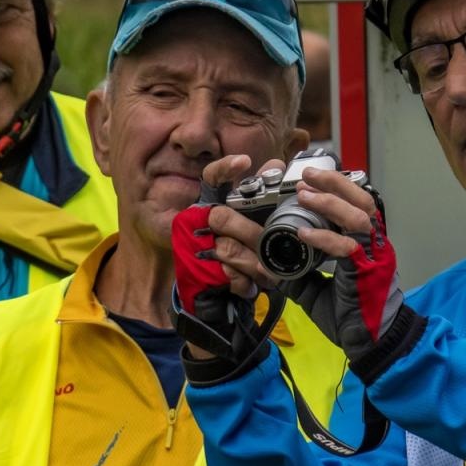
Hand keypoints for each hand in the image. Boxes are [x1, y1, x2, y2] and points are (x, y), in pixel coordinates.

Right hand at [171, 155, 277, 364]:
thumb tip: (276, 164)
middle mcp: (193, 222)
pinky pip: (225, 274)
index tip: (244, 162)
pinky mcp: (193, 271)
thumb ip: (258, 198)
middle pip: (223, 217)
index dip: (225, 169)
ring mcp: (190, 247)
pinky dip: (243, 283)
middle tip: (272, 244)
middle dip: (252, 234)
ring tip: (269, 274)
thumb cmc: (233, 259)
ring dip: (253, 264)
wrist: (212, 304)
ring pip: (227, 249)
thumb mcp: (246, 228)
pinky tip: (250, 288)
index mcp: (207, 205)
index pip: (212, 178)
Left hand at [209, 166, 406, 366]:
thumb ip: (299, 272)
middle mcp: (374, 244)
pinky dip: (324, 237)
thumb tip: (272, 263)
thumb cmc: (351, 317)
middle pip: (362, 199)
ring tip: (304, 193)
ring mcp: (375, 255)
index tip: (308, 180)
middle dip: (333, 182)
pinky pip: (348, 246)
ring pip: (358, 215)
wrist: (371, 344)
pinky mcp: (370, 270)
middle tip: (306, 174)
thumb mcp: (316, 290)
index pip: (354, 204)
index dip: (334, 188)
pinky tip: (303, 233)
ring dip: (329, 201)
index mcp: (364, 243)